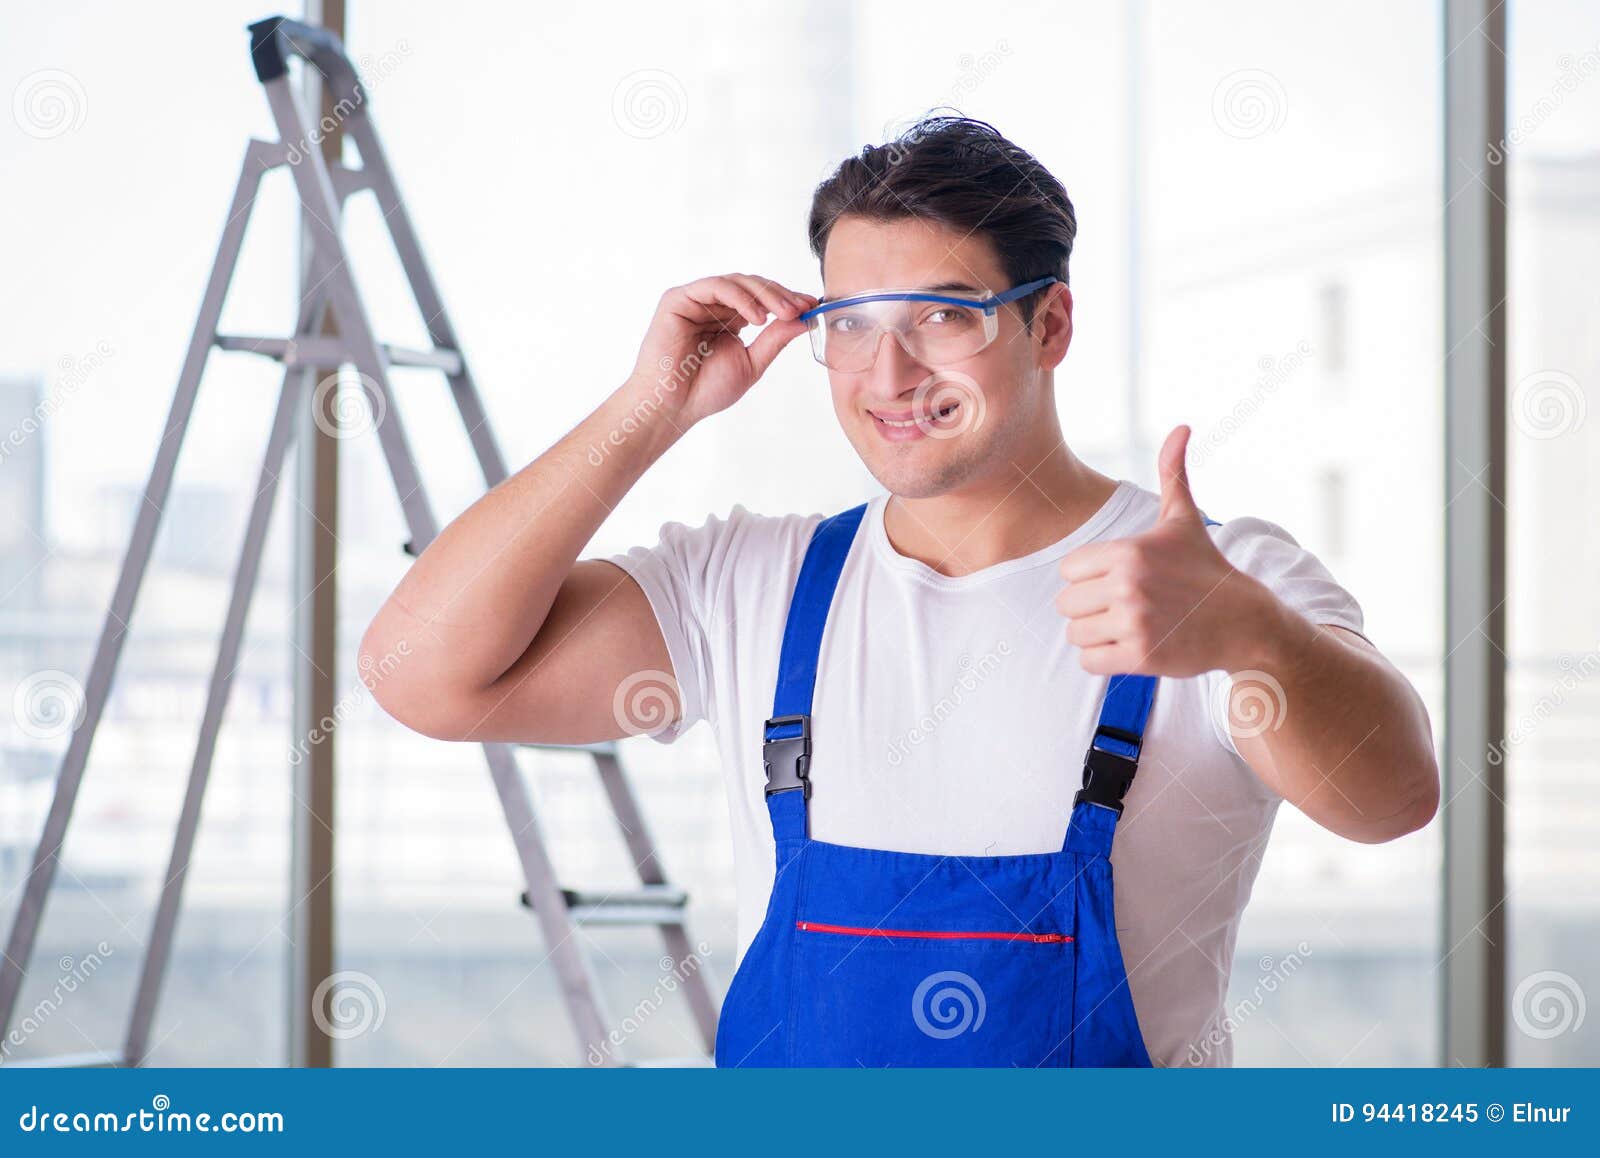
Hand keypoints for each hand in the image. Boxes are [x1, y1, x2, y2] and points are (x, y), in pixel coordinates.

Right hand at [626, 273, 816, 425]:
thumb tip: (804, 320)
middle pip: (752, 286)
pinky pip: (715, 286)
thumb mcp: (752, 362)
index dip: (787, 300)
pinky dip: (740, 298)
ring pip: (737, 282)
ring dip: (765, 295)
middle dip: (780, 296)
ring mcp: (696, 300)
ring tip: (784, 314)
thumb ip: (775, 339)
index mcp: (730, 319)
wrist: (675, 405)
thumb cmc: (706, 390)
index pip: (762, 299)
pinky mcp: (679, 299)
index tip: (811, 306)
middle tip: (800, 309)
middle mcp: (713, 306)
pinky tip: (757, 318)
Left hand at [1056, 425, 1276, 676]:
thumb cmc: (1204, 569)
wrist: (1243, 621)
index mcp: (1128, 552)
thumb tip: (1182, 426)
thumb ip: (1173, 473)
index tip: (1119, 580)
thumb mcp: (1184, 519)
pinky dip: (1102, 659)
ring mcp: (1133, 622)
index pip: (1069, 571)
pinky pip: (1088, 662)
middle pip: (1066, 604)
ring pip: (1075, 634)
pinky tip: (1129, 647)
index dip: (1089, 578)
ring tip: (1127, 626)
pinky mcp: (1140, 656)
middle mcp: (1127, 586)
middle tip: (1123, 607)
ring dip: (1095, 635)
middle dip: (1090, 608)